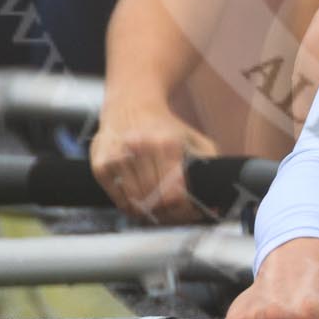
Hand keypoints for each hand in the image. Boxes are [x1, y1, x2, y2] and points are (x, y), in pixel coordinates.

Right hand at [89, 96, 218, 221]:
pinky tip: (138, 201)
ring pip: (136, 204)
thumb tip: (217, 204)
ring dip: (148, 213)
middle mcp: (140, 149)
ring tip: (156, 208)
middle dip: (167, 213)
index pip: (174, 194)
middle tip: (173, 213)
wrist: (131, 104)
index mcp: (167, 144)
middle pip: (155, 202)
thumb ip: (209, 167)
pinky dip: (130, 207)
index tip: (188, 212)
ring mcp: (117, 157)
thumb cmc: (165, 127)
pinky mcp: (101, 165)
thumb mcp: (194, 139)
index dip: (183, 210)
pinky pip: (118, 201)